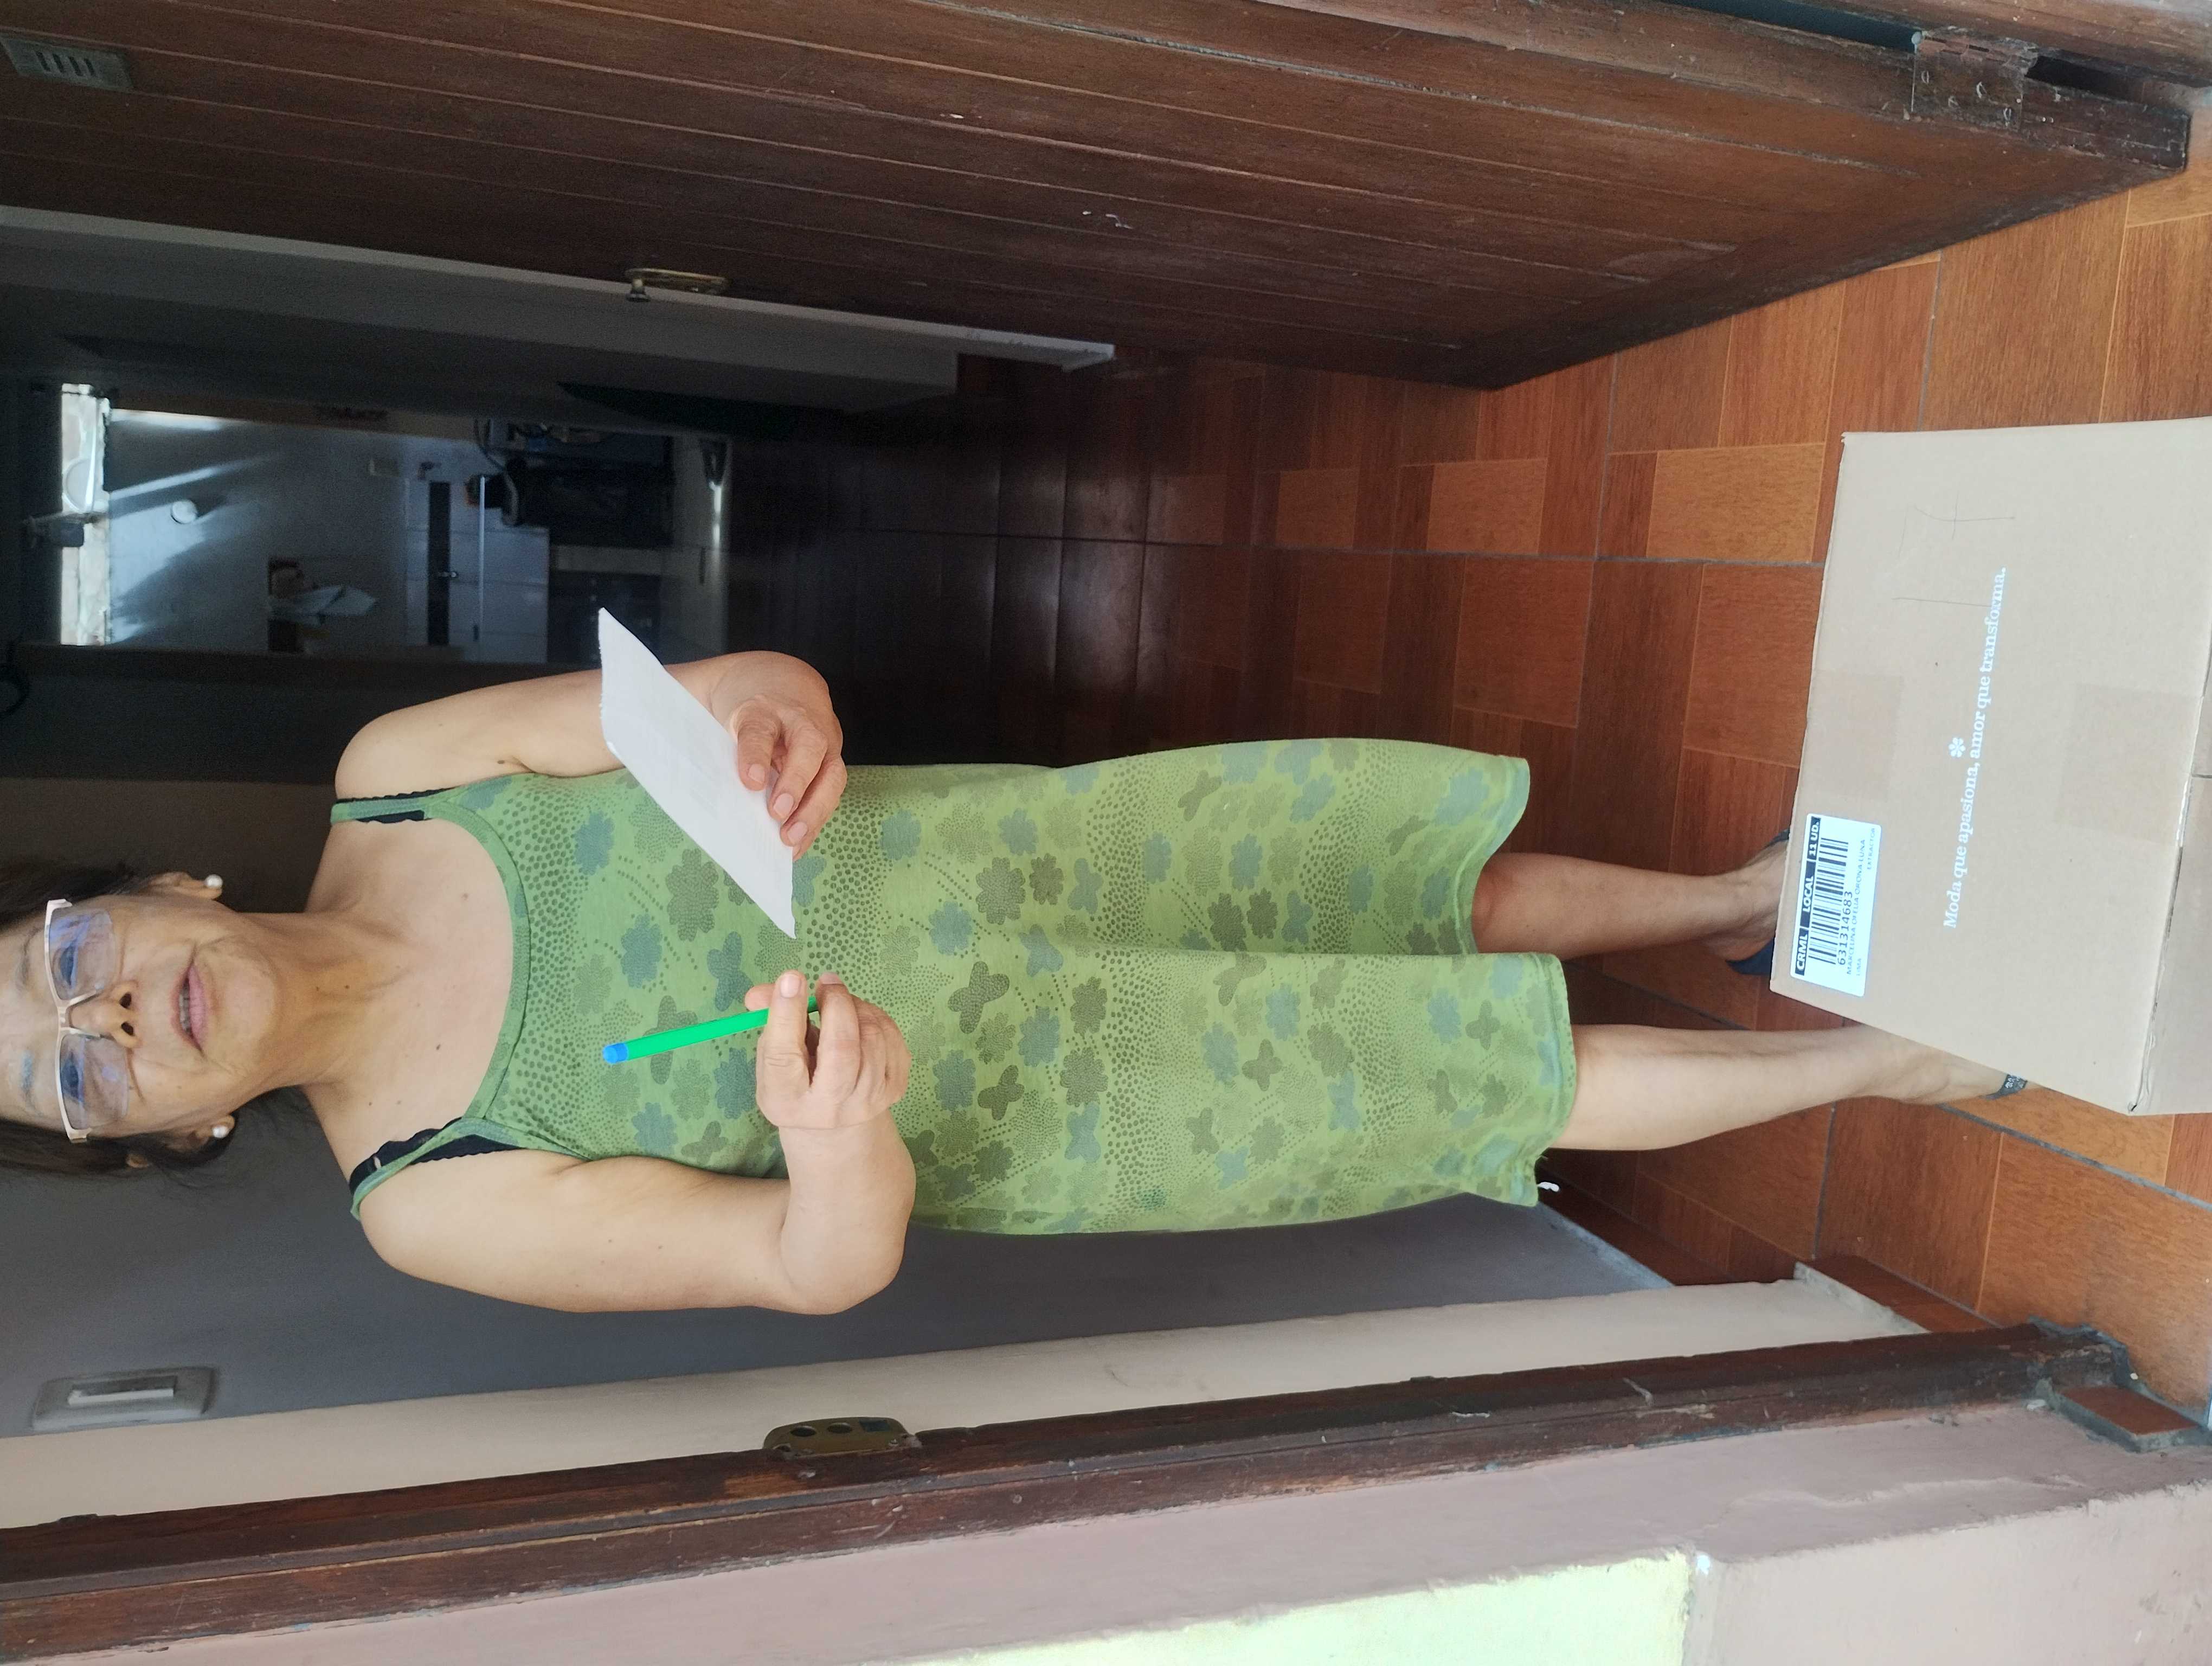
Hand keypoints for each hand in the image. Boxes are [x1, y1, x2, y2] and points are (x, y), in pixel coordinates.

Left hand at [707, 657, 844, 856]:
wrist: (784, 683)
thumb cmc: (744, 703)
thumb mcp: (717, 706)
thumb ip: (696, 733)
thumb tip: (653, 766)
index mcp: (765, 706)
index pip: (760, 728)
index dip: (755, 755)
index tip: (749, 782)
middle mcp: (801, 721)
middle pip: (809, 748)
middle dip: (796, 782)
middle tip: (776, 814)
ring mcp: (823, 742)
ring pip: (831, 773)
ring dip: (814, 809)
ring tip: (790, 841)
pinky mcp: (831, 763)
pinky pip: (829, 793)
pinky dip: (815, 820)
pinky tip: (797, 845)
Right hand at [746, 972, 909, 1132]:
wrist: (833, 1121)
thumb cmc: (795, 1078)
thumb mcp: (772, 1053)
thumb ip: (774, 1016)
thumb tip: (784, 981)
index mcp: (784, 1100)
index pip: (783, 1055)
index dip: (787, 1013)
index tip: (792, 978)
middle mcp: (828, 1108)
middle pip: (840, 1049)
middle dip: (836, 1004)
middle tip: (826, 983)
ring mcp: (866, 1102)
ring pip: (872, 1038)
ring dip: (856, 1007)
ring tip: (841, 1003)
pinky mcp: (894, 1090)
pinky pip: (891, 1038)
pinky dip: (875, 1017)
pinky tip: (860, 1019)